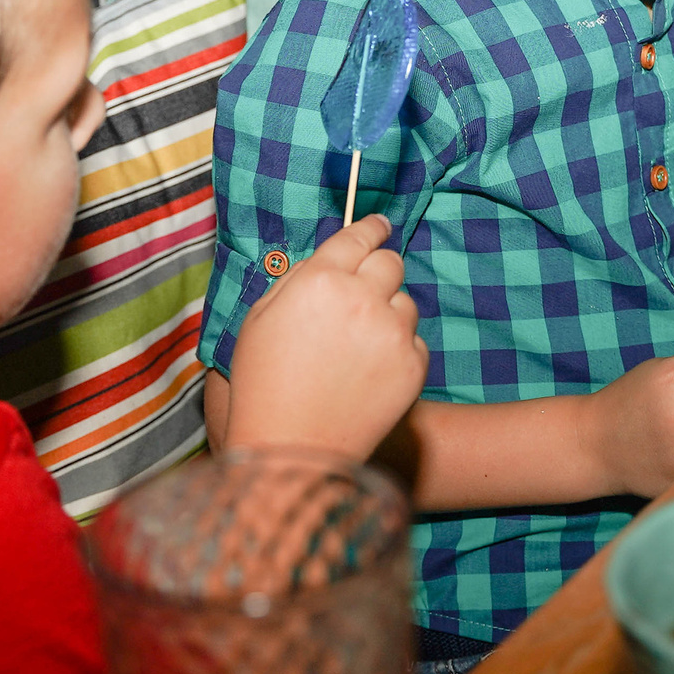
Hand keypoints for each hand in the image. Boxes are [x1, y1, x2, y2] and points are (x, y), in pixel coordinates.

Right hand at [223, 214, 426, 458]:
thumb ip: (297, 280)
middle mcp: (363, 299)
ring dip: (388, 314)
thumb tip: (326, 259)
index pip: (358, 237)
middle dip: (378, 271)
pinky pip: (414, 341)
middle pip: (390, 262)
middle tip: (362, 294)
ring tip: (356, 349)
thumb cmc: (265, 385)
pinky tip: (369, 374)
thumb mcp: (260, 319)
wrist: (293, 448)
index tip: (379, 225)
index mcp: (320, 280)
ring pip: (406, 302)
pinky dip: (397, 351)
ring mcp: (393, 333)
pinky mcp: (414, 365)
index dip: (371, 227)